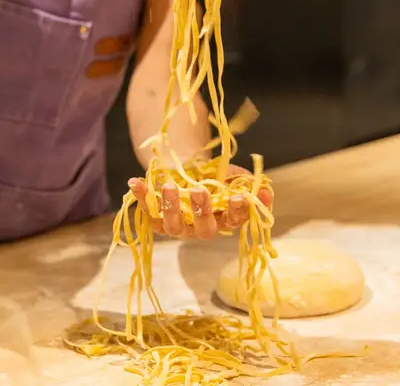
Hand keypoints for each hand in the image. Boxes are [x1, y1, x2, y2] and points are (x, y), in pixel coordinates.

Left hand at [128, 165, 273, 240]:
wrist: (186, 171)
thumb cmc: (214, 175)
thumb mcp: (232, 175)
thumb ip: (247, 182)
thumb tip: (265, 190)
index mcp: (224, 218)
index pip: (236, 221)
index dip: (240, 211)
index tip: (241, 197)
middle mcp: (202, 228)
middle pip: (204, 229)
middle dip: (202, 211)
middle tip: (199, 191)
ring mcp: (179, 225)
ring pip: (174, 225)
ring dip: (171, 206)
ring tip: (169, 186)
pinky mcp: (157, 218)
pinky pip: (148, 212)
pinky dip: (141, 197)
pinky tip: (134, 182)